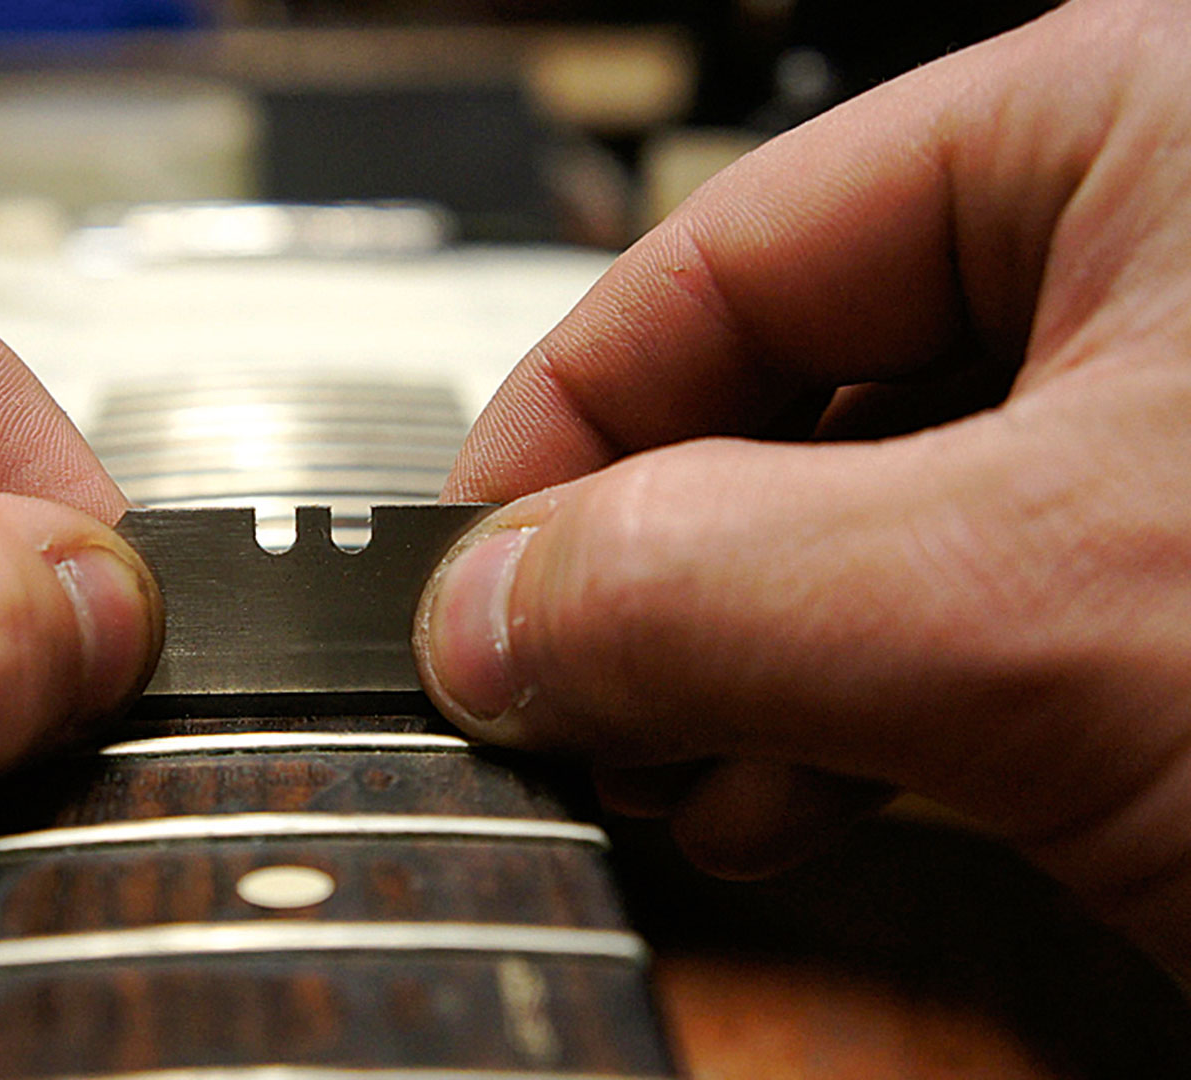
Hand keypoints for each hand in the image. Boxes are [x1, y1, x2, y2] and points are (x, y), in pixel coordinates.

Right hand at [415, 0, 1190, 982]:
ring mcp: (1169, 449)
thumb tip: (487, 608)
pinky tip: (807, 801)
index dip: (566, 417)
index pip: (727, 245)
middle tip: (579, 702)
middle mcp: (1151, 271)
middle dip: (657, 568)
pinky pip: (946, 627)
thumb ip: (710, 586)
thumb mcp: (1046, 603)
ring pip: (851, 528)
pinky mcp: (1184, 606)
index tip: (471, 573)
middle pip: (778, 391)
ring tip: (693, 776)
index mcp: (1132, 138)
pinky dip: (848, 723)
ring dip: (741, 669)